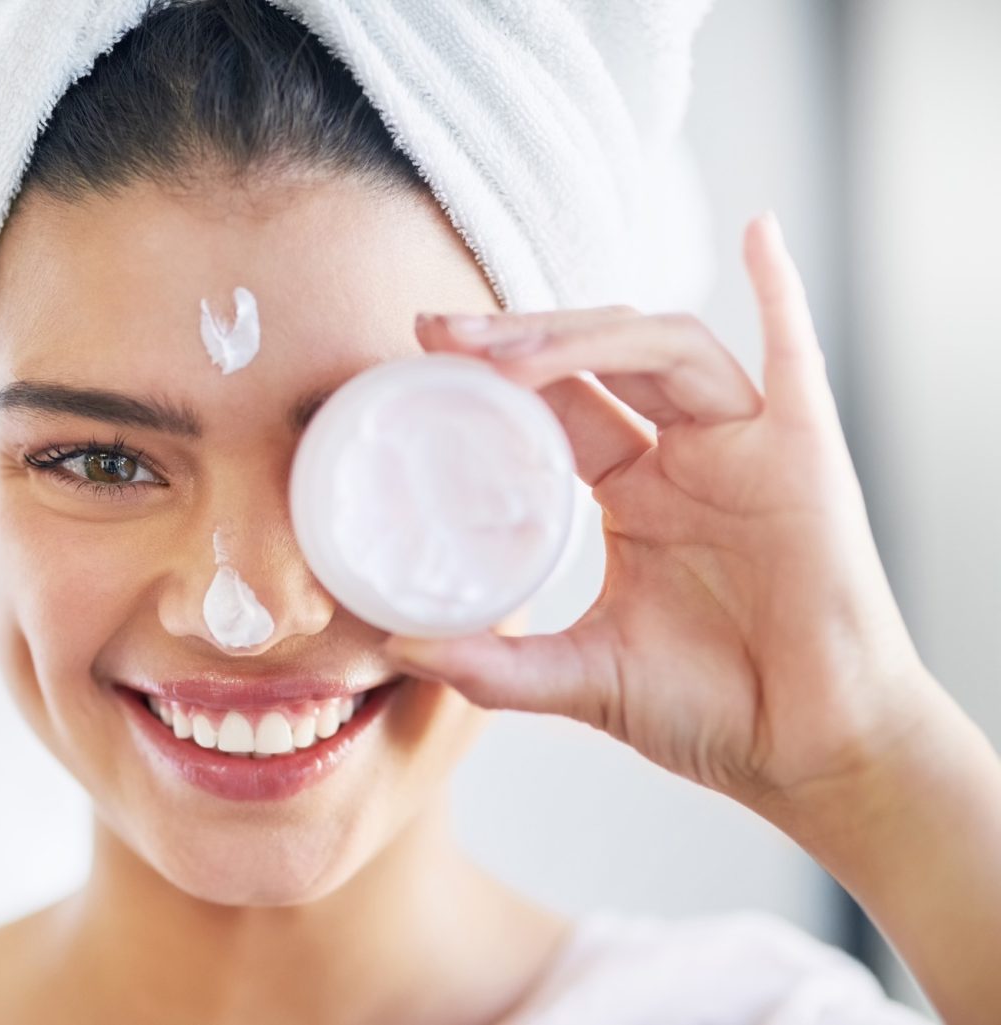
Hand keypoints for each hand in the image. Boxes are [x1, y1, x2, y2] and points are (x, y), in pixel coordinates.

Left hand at [386, 212, 942, 810]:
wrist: (812, 753)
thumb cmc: (712, 712)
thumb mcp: (584, 678)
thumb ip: (494, 665)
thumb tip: (395, 644)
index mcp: (634, 495)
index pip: (555, 406)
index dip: (492, 374)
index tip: (420, 352)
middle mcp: (683, 457)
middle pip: (598, 360)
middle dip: (519, 338)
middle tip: (439, 332)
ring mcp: (743, 448)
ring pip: (664, 347)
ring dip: (584, 335)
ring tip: (504, 350)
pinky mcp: (804, 453)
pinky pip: (794, 356)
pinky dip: (781, 292)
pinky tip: (757, 234)